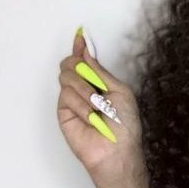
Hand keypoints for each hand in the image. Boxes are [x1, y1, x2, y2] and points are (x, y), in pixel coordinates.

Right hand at [57, 29, 144, 185]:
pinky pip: (65, 95)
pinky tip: (90, 117)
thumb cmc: (124, 125)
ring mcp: (72, 99)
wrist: (116, 150)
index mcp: (100, 82)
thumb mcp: (119, 91)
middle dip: (81, 69)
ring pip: (67, 76)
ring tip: (98, 108)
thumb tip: (86, 53)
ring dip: (85, 91)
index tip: (81, 37)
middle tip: (93, 84)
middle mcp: (84, 88)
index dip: (81, 48)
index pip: (85, 60)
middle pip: (71, 63)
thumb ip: (100, 71)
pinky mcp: (63, 111)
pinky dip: (81, 104)